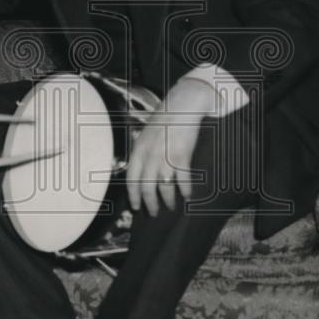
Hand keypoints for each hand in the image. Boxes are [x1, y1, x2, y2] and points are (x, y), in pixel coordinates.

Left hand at [126, 77, 214, 216]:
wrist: (183, 105)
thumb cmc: (165, 119)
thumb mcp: (145, 135)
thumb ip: (142, 152)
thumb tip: (141, 171)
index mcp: (138, 150)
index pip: (131, 179)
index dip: (133, 196)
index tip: (136, 207)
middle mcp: (149, 156)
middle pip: (146, 188)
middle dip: (150, 204)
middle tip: (154, 213)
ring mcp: (165, 157)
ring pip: (163, 188)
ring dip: (167, 200)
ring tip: (171, 206)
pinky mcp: (181, 156)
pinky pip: (182, 180)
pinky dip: (185, 190)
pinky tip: (187, 196)